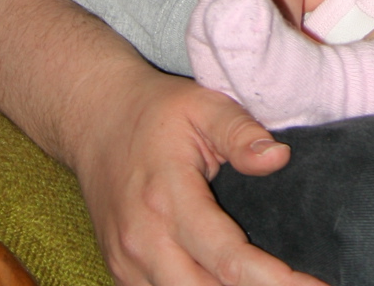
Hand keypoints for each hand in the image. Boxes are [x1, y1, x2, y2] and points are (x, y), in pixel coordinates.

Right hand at [72, 67, 325, 285]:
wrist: (95, 117)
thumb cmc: (156, 110)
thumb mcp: (203, 105)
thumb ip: (241, 132)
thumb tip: (279, 158)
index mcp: (167, 198)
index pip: (227, 258)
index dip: (273, 281)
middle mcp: (143, 240)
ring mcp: (127, 262)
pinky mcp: (121, 272)